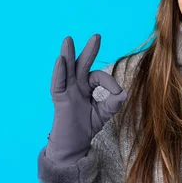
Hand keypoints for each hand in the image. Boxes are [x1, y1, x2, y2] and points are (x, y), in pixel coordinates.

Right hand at [45, 34, 126, 165]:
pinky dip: (59, 72)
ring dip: (68, 54)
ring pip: (67, 70)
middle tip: (97, 36)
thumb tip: (123, 93)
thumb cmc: (86, 128)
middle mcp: (76, 86)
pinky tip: (61, 60)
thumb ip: (113, 103)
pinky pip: (58, 84)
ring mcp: (67, 92)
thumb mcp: (103, 114)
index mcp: (87, 87)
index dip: (110, 83)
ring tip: (68, 39)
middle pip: (82, 64)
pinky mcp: (59, 100)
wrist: (73, 147)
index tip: (117, 93)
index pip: (98, 77)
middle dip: (89, 50)